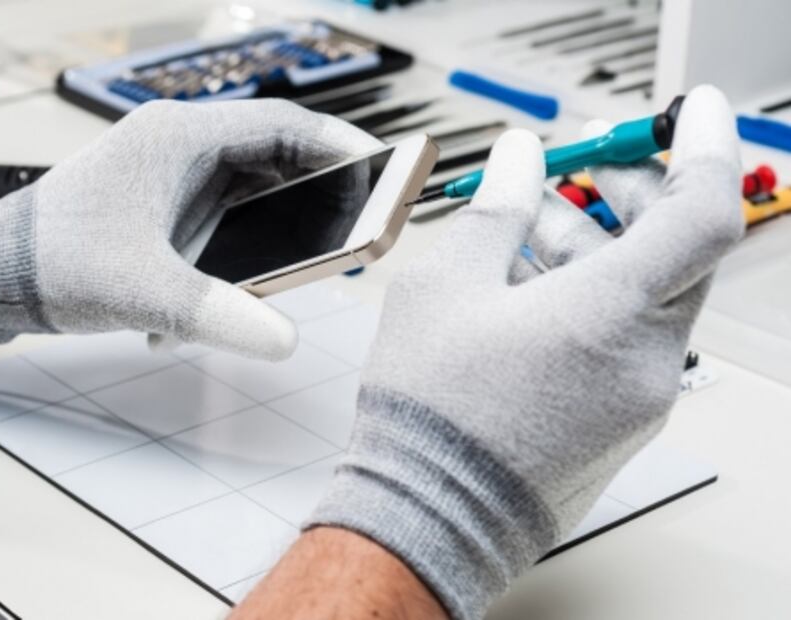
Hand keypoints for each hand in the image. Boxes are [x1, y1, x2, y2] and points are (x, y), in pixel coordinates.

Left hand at [0, 99, 380, 359]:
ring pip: (255, 186)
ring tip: (318, 256)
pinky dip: (249, 242)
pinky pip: (228, 213)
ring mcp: (174, 176)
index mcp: (180, 138)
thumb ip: (215, 313)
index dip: (339, 146)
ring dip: (286, 219)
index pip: (281, 125)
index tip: (383, 169)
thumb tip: (282, 339)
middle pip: (277, 155)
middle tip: (361, 225)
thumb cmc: (53, 259)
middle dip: (322, 190)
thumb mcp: (141, 290)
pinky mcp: (166, 205)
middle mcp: (181, 147)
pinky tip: (245, 282)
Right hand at [307, 85, 742, 618]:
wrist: (429, 515)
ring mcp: (640, 395)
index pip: (702, 211)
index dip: (702, 147)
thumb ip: (495, 210)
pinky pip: (628, 337)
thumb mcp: (444, 287)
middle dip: (632, 193)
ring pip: (647, 293)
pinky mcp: (622, 420)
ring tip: (528, 226)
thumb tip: (517, 162)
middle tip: (582, 164)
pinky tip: (530, 286)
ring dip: (599, 244)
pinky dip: (593, 296)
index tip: (688, 111)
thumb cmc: (431, 417)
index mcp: (609, 316)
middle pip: (676, 249)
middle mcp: (645, 358)